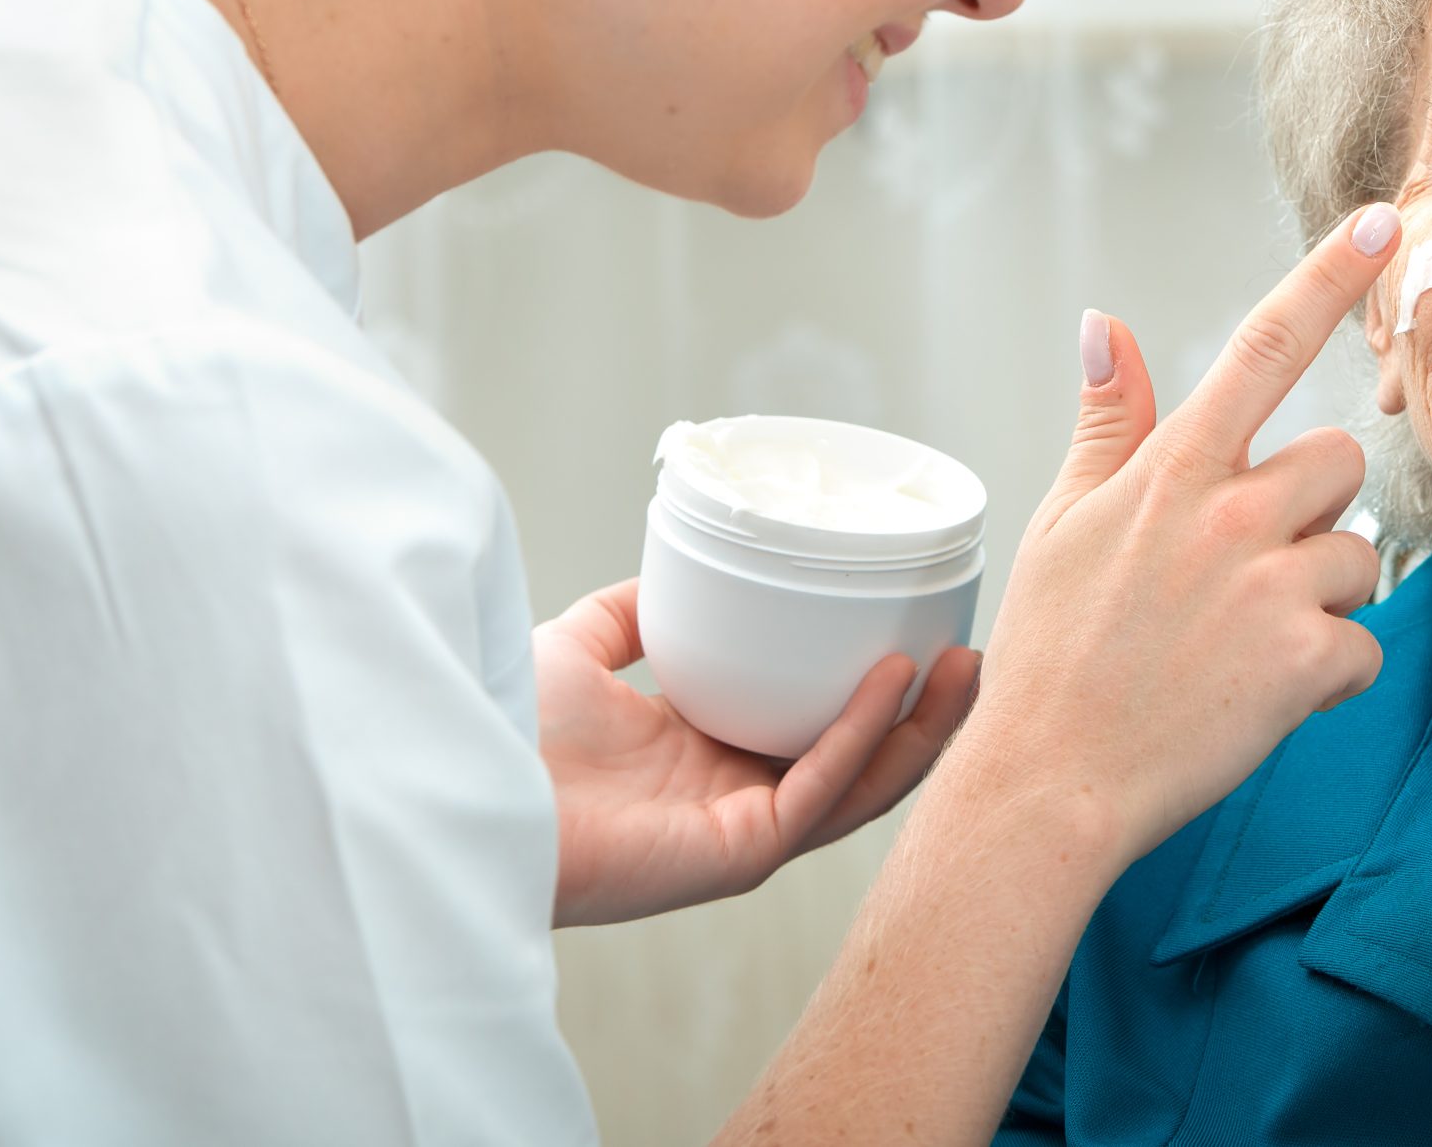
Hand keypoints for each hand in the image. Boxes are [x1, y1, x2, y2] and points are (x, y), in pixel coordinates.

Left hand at [536, 579, 980, 926]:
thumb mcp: (579, 646)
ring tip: (964, 668)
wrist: (464, 772)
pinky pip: (816, 791)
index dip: (873, 695)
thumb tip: (674, 578)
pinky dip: (858, 736)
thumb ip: (628, 616)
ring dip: (918, 730)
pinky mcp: (736, 853)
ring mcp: (741, 833)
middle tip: (967, 653)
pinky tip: (891, 682)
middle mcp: (734, 801)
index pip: (815, 734)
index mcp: (706, 761)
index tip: (917, 637)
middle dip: (922, 715)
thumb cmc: (506, 726)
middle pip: (859, 764)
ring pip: (860, 786)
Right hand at [958, 202, 1403, 871]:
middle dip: (1311, 511)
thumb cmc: (1052, 654)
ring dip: (1319, 598)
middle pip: (1339, 462)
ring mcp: (1272, 586)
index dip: (1327, 276)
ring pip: (1357, 555)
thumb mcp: (1062, 522)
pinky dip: (1328, 676)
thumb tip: (1103, 323)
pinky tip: (1261, 695)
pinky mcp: (1308, 661)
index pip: (1261, 345)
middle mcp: (1229, 512)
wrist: (1050, 784)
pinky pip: (1364, 644)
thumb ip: (1108, 421)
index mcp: (1171, 469)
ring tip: (1240, 644)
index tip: (1382, 219)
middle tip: (1242, 574)